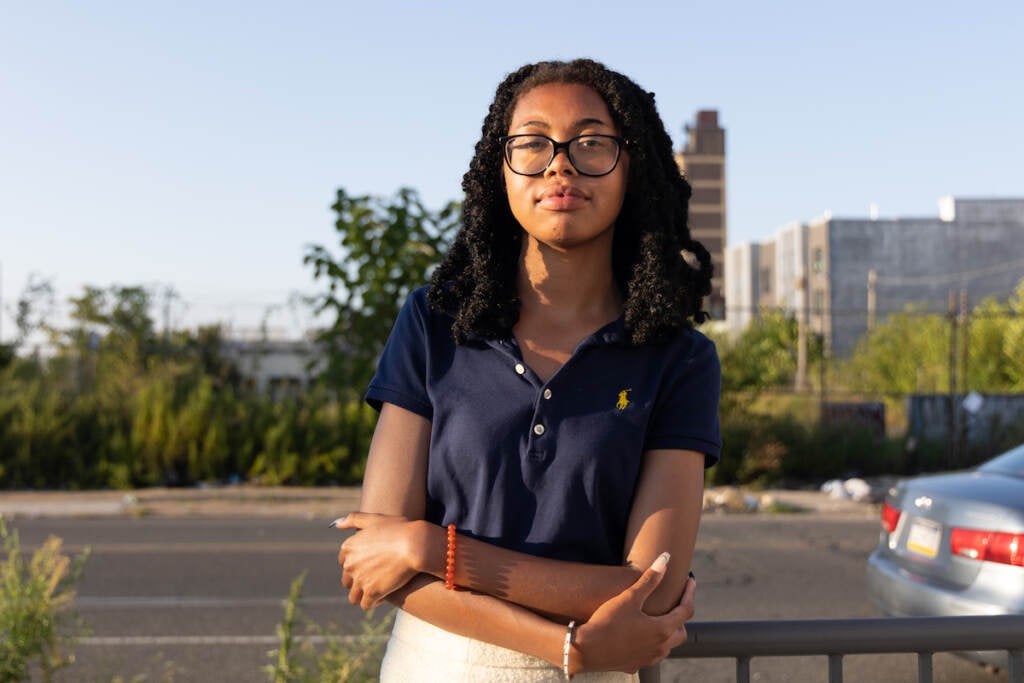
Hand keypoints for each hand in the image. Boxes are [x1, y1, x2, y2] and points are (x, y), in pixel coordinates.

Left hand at [333, 512, 428, 609]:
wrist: (415, 545)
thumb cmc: (399, 529)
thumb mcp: (374, 519)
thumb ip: (353, 519)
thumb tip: (335, 525)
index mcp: (349, 547)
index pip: (344, 562)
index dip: (357, 564)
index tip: (370, 564)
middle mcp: (350, 564)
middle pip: (347, 581)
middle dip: (358, 581)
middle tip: (376, 579)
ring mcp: (360, 580)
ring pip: (354, 596)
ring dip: (364, 595)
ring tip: (379, 591)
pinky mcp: (372, 592)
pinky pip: (366, 605)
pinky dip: (374, 603)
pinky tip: (384, 597)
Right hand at [571, 553, 694, 674]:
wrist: (585, 650)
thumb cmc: (607, 622)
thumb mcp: (629, 598)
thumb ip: (650, 579)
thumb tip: (665, 559)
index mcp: (662, 629)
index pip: (686, 610)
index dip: (689, 593)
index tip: (690, 581)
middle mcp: (660, 647)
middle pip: (681, 631)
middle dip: (681, 616)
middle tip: (675, 602)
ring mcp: (649, 659)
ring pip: (668, 646)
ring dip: (668, 632)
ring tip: (658, 618)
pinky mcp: (636, 665)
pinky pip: (651, 654)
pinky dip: (652, 644)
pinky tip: (640, 636)